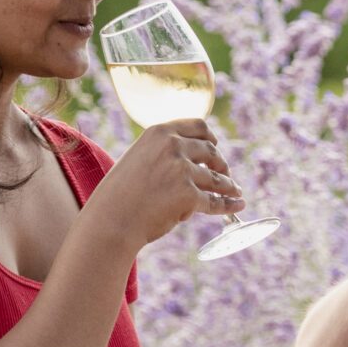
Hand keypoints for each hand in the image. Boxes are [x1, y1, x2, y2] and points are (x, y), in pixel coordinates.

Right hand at [89, 120, 241, 251]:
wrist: (110, 220)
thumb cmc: (119, 195)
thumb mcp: (138, 159)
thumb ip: (162, 153)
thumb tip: (194, 160)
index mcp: (160, 132)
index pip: (198, 126)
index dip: (210, 138)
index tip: (216, 146)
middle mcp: (173, 146)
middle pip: (211, 151)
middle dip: (220, 164)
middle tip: (225, 174)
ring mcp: (182, 170)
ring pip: (216, 178)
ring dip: (228, 185)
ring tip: (235, 191)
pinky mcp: (189, 195)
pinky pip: (214, 201)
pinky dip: (228, 204)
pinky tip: (237, 204)